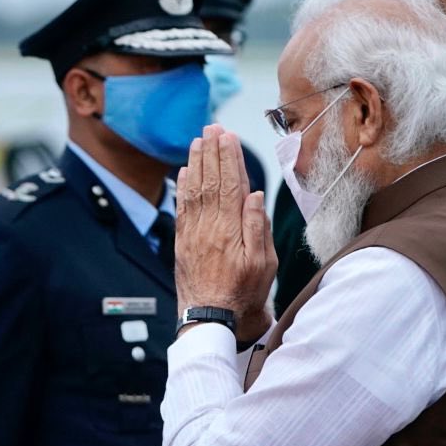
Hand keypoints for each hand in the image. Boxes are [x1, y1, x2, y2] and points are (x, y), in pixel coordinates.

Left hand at [175, 124, 276, 331]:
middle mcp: (208, 227)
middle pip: (210, 181)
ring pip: (194, 191)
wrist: (210, 317)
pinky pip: (181, 208)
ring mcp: (192, 234)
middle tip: (212, 127)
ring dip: (196, 163)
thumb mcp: (264, 263)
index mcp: (230, 229)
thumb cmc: (243, 293)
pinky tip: (184, 172)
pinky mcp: (182, 242)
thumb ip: (257, 227)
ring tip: (198, 141)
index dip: (229, 158)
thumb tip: (253, 194)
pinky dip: (183, 187)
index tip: (228, 136)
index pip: (230, 184)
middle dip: (211, 152)